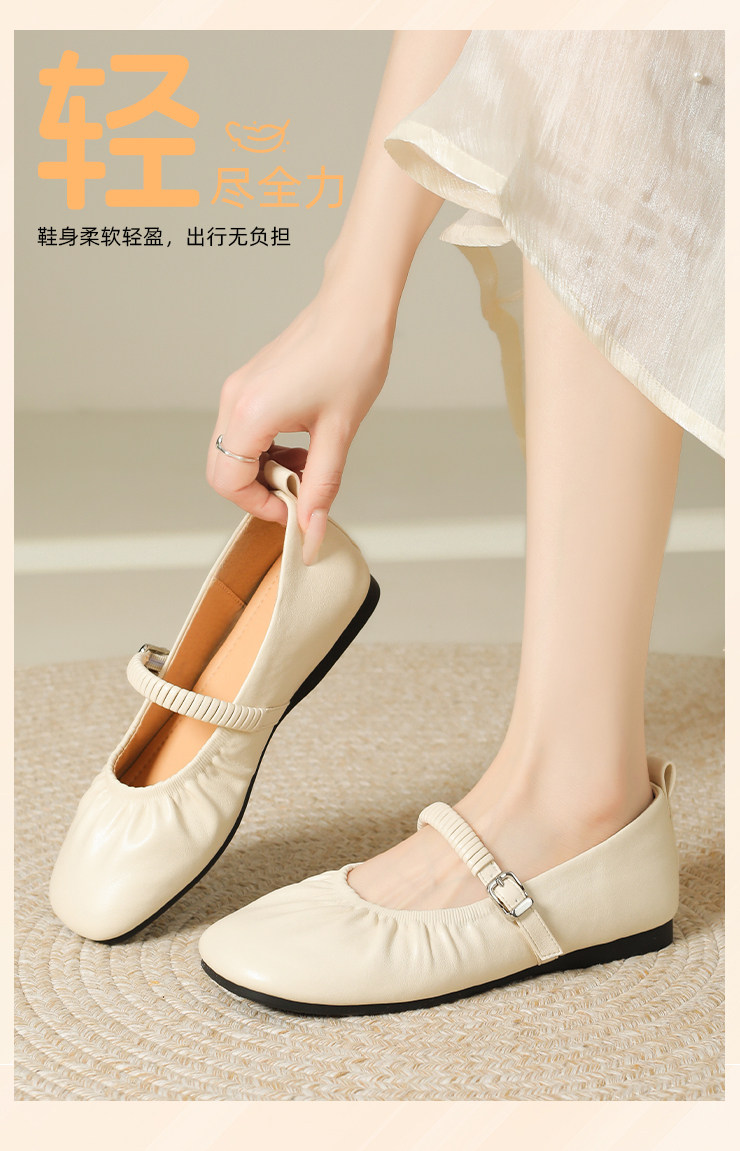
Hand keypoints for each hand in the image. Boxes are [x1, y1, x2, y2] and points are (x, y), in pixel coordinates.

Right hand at [207, 284, 393, 563]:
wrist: (355, 307)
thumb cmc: (352, 358)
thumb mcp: (339, 433)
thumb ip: (321, 488)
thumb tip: (311, 532)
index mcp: (251, 414)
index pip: (229, 482)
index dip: (259, 506)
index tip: (295, 511)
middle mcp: (234, 400)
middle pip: (222, 470)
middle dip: (258, 492)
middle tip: (300, 494)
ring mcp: (239, 389)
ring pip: (232, 452)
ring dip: (265, 471)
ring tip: (309, 467)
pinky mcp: (249, 383)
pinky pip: (243, 431)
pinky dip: (267, 450)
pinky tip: (302, 447)